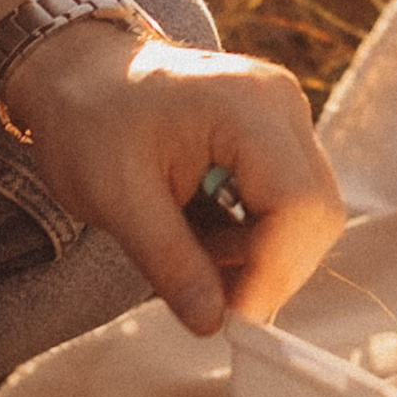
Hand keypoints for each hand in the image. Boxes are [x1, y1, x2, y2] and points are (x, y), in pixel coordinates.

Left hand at [5, 22, 344, 336]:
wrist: (80, 71)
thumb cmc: (89, 120)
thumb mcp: (116, 198)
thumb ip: (170, 262)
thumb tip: (213, 325)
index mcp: (246, 106)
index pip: (298, 203)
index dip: (274, 271)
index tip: (232, 320)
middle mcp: (280, 103)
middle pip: (316, 211)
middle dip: (269, 268)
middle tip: (209, 297)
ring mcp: (284, 116)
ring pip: (308, 213)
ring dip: (259, 253)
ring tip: (193, 251)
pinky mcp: (277, 134)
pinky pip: (290, 201)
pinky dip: (254, 234)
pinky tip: (205, 232)